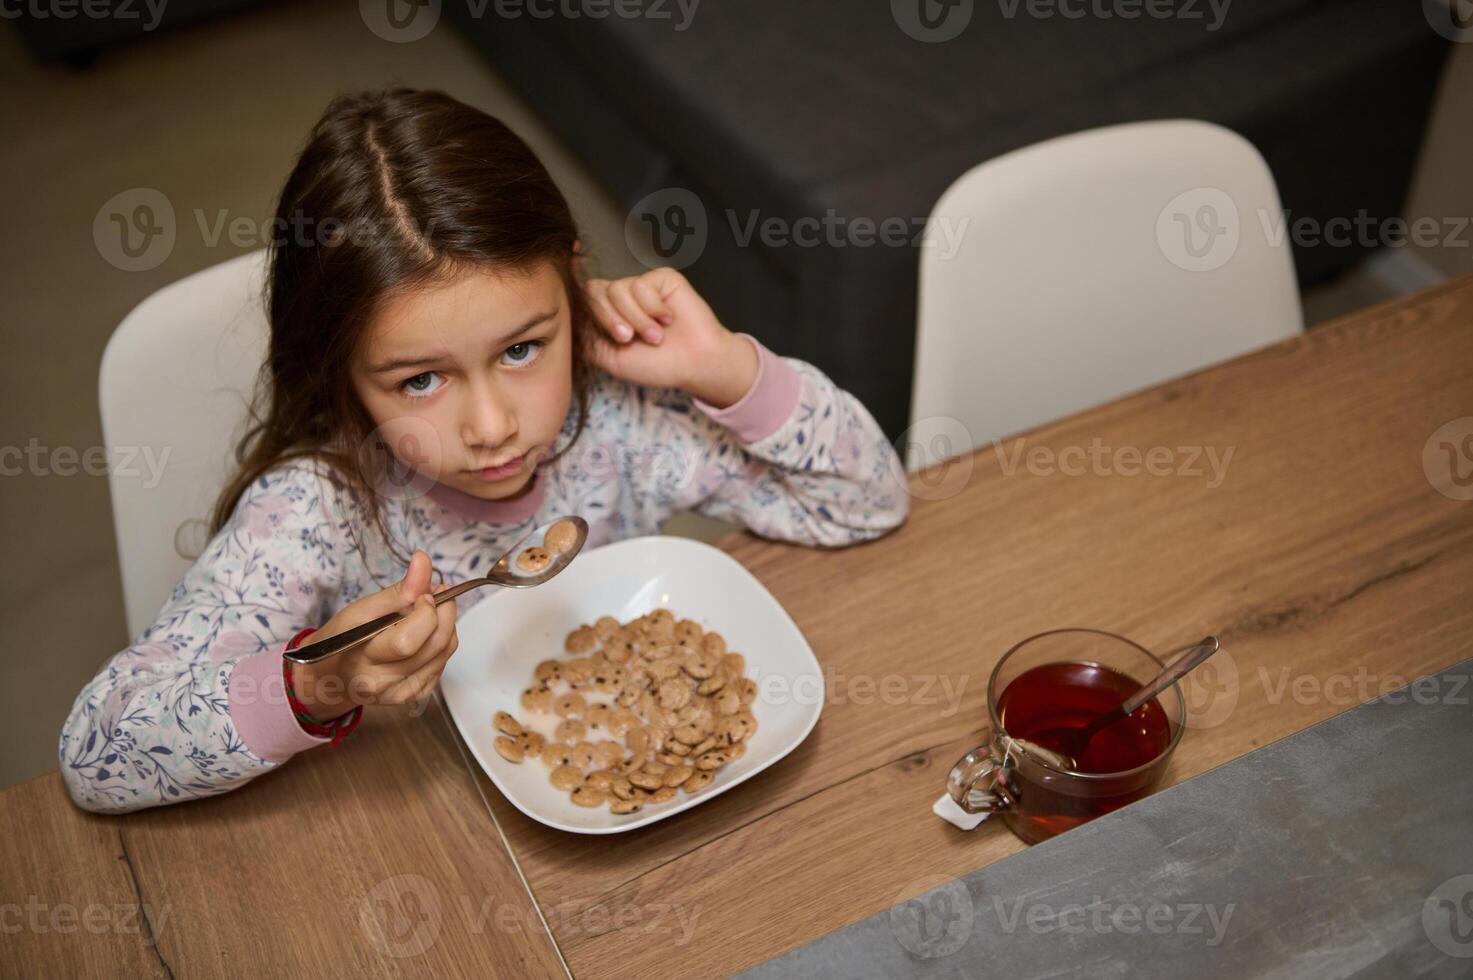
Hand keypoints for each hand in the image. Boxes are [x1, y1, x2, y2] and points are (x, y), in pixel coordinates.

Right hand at [290, 550, 458, 722]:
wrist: (333, 674)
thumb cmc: (344, 639)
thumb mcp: (363, 609)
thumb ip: (399, 588)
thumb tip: (423, 560)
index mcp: (364, 662)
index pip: (408, 640)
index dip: (425, 611)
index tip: (422, 593)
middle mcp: (384, 684)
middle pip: (435, 644)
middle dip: (444, 611)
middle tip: (434, 593)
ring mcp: (402, 693)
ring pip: (445, 651)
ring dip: (445, 624)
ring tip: (427, 610)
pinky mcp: (416, 695)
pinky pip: (443, 662)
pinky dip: (440, 641)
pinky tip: (424, 634)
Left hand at [581, 267, 758, 407]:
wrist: (695, 363)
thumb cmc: (657, 365)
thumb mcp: (610, 358)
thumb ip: (586, 336)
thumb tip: (566, 313)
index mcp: (606, 316)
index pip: (582, 297)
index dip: (572, 282)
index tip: (566, 263)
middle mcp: (620, 298)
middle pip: (594, 291)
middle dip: (609, 318)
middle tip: (627, 338)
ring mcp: (639, 287)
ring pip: (617, 290)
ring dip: (636, 319)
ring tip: (655, 337)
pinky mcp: (659, 279)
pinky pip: (642, 286)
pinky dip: (653, 308)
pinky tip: (667, 320)